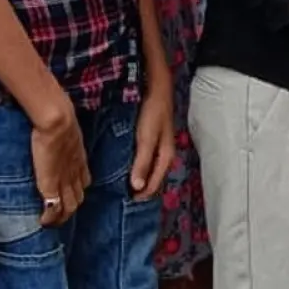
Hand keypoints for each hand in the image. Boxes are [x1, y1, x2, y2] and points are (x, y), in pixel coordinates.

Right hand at [27, 104, 88, 224]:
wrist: (58, 122)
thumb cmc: (61, 120)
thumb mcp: (68, 132)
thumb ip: (65, 139)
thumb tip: (56, 135)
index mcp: (79, 161)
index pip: (83, 182)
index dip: (76, 191)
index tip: (68, 196)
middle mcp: (75, 174)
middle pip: (78, 198)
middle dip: (70, 209)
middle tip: (58, 216)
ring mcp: (65, 181)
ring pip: (69, 207)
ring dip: (61, 216)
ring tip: (51, 222)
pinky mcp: (51, 186)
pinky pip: (54, 208)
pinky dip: (50, 217)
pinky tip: (43, 221)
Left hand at [130, 86, 175, 200]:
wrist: (157, 87)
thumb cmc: (153, 112)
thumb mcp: (147, 138)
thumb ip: (142, 162)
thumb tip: (138, 187)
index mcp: (166, 157)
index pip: (155, 184)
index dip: (142, 195)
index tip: (125, 201)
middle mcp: (165, 154)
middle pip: (154, 178)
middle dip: (141, 189)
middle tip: (122, 196)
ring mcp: (159, 146)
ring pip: (150, 169)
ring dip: (139, 178)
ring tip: (122, 184)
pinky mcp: (152, 138)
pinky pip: (146, 159)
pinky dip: (138, 166)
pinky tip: (127, 165)